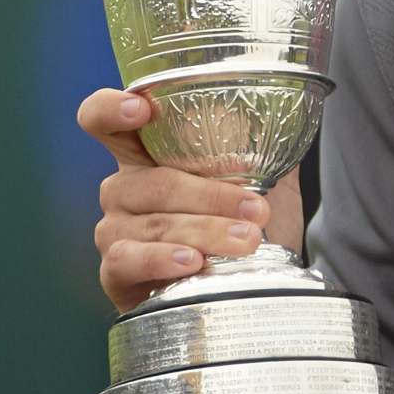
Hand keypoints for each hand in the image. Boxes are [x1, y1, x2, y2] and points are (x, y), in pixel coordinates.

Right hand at [80, 88, 304, 311]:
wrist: (243, 286)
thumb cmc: (239, 225)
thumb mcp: (258, 179)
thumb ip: (265, 145)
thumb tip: (290, 109)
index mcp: (145, 156)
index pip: (103, 120)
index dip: (110, 108)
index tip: (141, 110)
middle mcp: (122, 189)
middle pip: (153, 182)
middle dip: (212, 196)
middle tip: (256, 209)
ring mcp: (114, 230)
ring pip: (154, 223)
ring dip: (205, 231)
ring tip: (245, 241)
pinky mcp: (115, 272)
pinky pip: (128, 260)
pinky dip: (161, 259)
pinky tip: (191, 261)